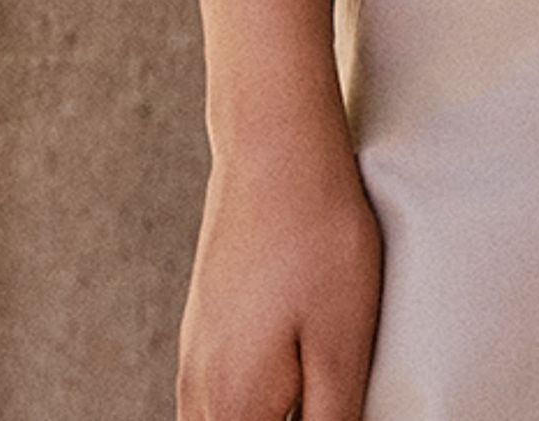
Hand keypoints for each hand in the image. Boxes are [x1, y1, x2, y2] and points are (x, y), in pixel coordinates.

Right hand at [177, 117, 381, 420]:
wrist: (273, 146)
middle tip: (325, 394)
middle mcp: (199, 390)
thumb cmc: (317, 237)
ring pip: (221, 419)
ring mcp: (195, 356)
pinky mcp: (205, 323)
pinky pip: (218, 393)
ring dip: (266, 412)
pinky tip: (290, 371)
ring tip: (310, 388)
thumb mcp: (343, 342)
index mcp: (232, 408)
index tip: (327, 406)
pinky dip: (251, 401)